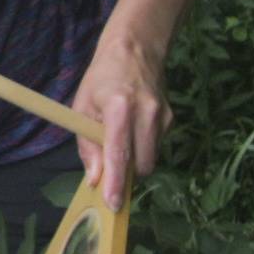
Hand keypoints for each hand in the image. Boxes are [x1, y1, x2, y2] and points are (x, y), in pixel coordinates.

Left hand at [69, 38, 170, 211]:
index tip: (113, 204)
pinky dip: (142, 148)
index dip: (117, 182)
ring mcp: (163, 116)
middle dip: (126, 175)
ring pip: (150, 159)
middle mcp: (147, 113)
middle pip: (141, 164)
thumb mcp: (82, 107)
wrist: (135, 49)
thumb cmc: (101, 79)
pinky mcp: (171, 118)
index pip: (120, 153)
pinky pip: (155, 147)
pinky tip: (132, 130)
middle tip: (109, 170)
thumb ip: (87, 145)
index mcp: (120, 108)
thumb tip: (95, 179)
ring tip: (118, 139)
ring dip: (134, 161)